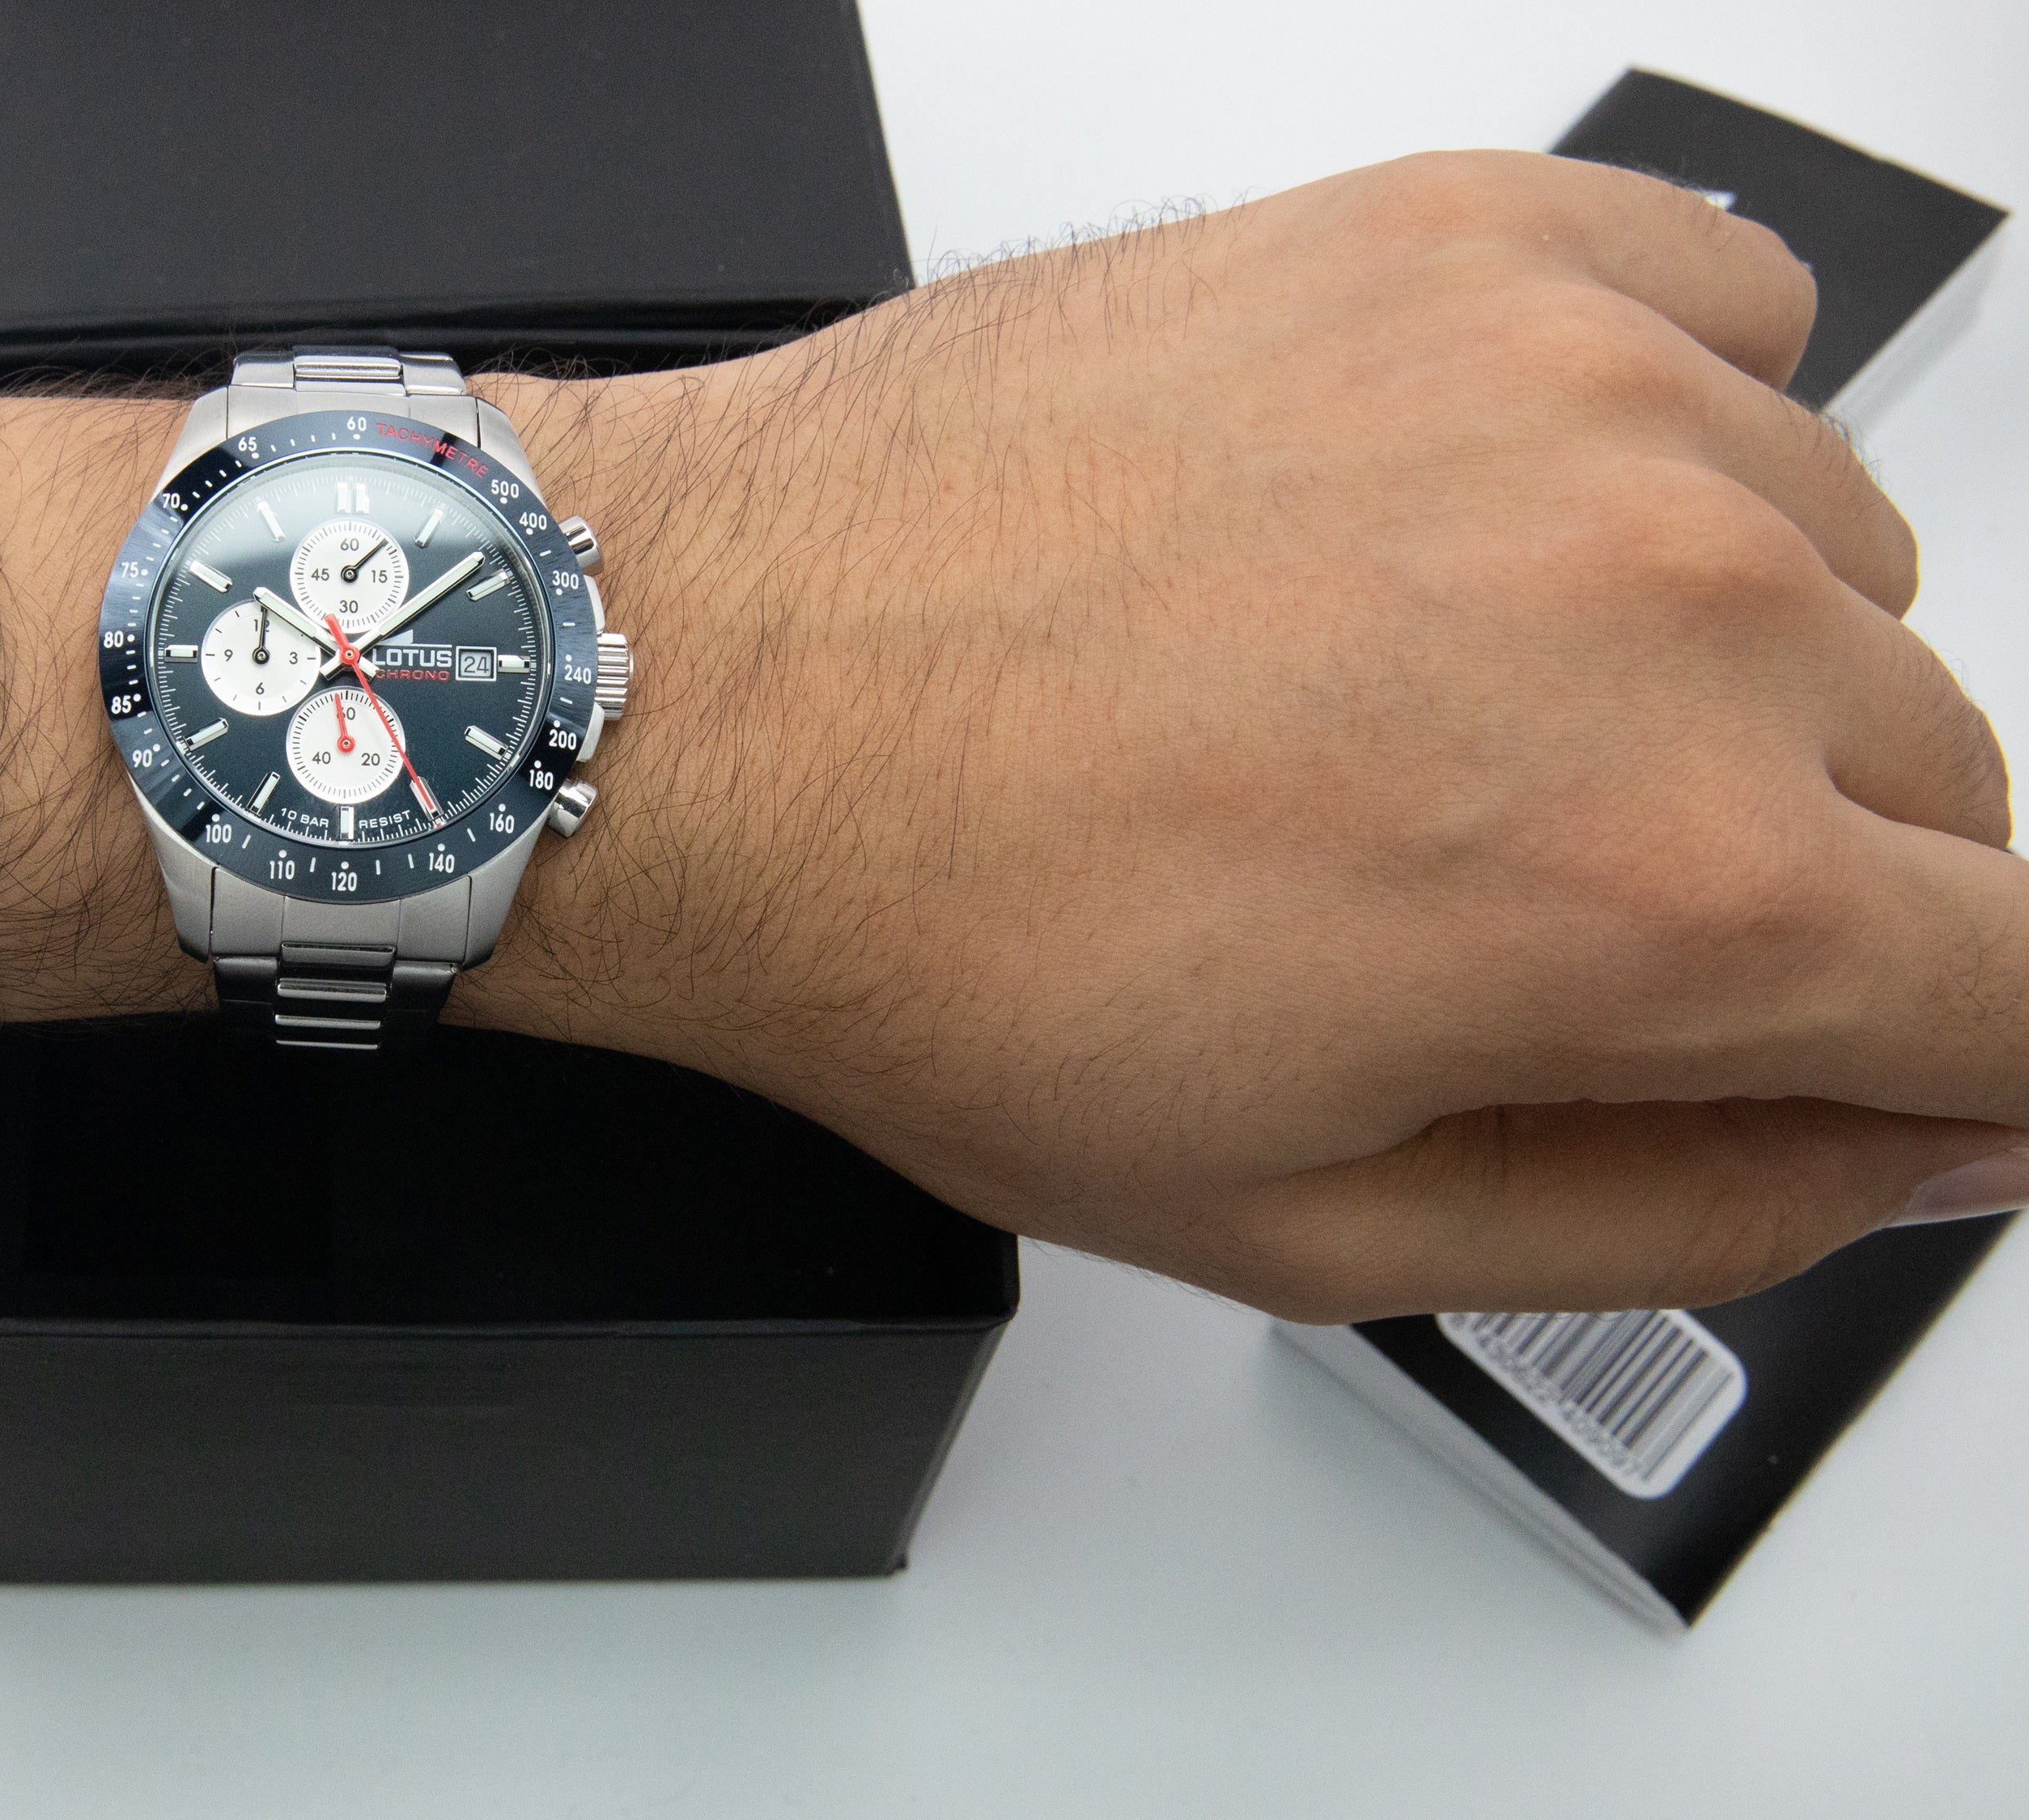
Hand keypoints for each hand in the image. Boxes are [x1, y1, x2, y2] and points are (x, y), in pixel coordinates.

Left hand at [0, 151, 2025, 1322]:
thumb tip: (1901, 1145)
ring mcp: (1581, 384)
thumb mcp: (1316, 1217)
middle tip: (1524, 889)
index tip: (1869, 1043)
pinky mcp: (1469, 237)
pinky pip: (1727, 313)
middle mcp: (1675, 604)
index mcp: (1666, 890)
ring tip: (1427, 699)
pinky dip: (1650, 425)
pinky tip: (1466, 514)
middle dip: (1791, 875)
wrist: (708, 695)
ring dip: (1699, 652)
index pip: (2025, 995)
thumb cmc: (937, 936)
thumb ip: (1686, 1206)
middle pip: (1942, 784)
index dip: (1954, 1055)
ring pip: (1830, 560)